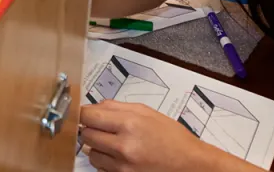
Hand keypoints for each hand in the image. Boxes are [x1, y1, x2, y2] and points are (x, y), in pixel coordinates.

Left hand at [80, 101, 213, 171]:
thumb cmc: (172, 136)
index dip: (83, 113)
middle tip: (101, 127)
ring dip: (96, 147)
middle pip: (86, 135)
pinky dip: (105, 161)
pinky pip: (101, 168)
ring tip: (113, 143)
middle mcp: (123, 146)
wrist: (190, 164)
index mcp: (129, 124)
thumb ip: (116, 107)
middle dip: (90, 129)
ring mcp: (123, 166)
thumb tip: (94, 107)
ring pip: (91, 153)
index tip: (84, 113)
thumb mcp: (146, 112)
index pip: (88, 116)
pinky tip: (118, 156)